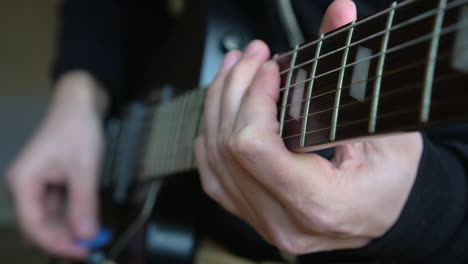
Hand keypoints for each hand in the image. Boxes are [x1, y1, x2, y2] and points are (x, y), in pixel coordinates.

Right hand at [6, 71, 107, 257]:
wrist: (80, 103)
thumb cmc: (77, 129)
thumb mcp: (84, 168)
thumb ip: (83, 204)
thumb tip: (85, 236)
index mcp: (23, 182)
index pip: (34, 226)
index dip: (57, 244)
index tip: (83, 251)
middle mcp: (25, 186)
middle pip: (39, 225)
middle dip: (64, 238)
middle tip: (91, 246)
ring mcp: (37, 184)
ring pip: (50, 218)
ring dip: (69, 229)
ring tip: (92, 236)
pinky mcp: (50, 182)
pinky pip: (58, 207)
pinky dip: (72, 215)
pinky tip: (87, 220)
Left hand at [194, 0, 422, 254]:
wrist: (379, 217)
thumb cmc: (389, 180)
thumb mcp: (388, 127)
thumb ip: (356, 69)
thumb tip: (338, 12)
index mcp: (320, 204)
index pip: (254, 147)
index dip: (254, 97)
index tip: (271, 67)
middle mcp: (283, 221)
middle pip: (228, 146)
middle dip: (235, 88)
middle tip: (252, 55)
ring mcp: (260, 221)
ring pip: (212, 157)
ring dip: (218, 104)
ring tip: (234, 69)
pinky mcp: (249, 214)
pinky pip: (211, 173)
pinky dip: (211, 133)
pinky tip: (221, 108)